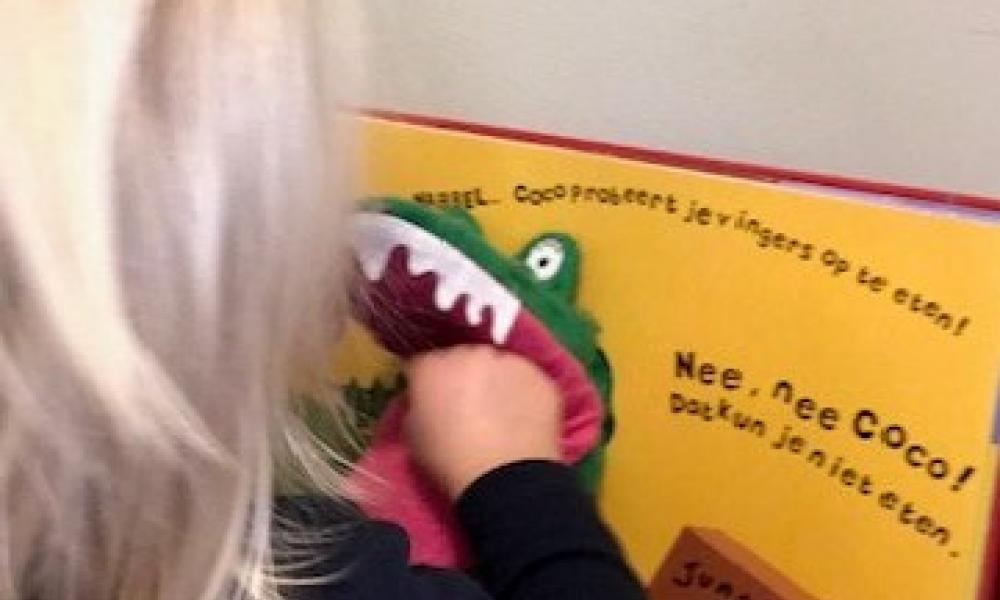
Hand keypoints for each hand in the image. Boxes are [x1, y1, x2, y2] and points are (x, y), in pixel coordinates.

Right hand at [404, 345, 560, 498]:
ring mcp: (509, 361)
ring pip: (498, 365)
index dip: (427, 382)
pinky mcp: (540, 376)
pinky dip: (523, 394)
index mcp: (433, 366)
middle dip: (463, 377)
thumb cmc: (449, 461)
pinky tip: (523, 420)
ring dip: (496, 381)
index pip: (423, 363)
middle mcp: (470, 353)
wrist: (505, 477)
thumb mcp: (413, 436)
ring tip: (500, 415)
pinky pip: (526, 380)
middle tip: (467, 407)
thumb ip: (416, 407)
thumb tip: (426, 401)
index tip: (432, 399)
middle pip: (463, 358)